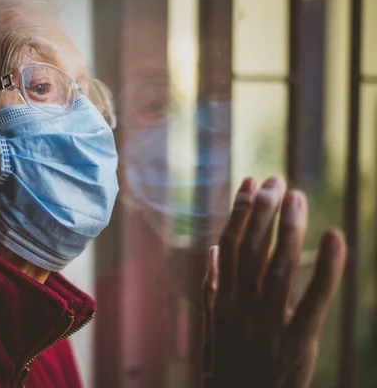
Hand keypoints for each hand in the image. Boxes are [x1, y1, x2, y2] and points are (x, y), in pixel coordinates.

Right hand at [202, 176, 345, 387]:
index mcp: (223, 302)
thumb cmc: (230, 367)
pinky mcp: (297, 343)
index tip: (249, 183)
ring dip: (287, 227)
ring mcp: (267, 325)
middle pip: (252, 249)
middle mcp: (241, 308)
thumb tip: (212, 252)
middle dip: (262, 210)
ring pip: (277, 266)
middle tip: (276, 179)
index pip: (229, 246)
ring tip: (296, 195)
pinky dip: (325, 267)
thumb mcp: (213, 330)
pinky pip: (313, 300)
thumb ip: (211, 291)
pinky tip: (334, 237)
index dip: (240, 212)